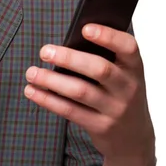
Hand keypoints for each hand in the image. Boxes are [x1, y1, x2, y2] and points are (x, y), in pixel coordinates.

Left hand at [24, 24, 155, 165]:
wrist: (133, 137)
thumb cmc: (119, 91)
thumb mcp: (122, 73)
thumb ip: (103, 54)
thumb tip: (69, 37)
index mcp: (133, 67)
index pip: (128, 47)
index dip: (108, 36)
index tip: (84, 28)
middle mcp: (128, 88)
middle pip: (99, 69)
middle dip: (69, 58)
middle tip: (44, 51)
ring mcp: (115, 109)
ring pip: (81, 91)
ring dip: (52, 80)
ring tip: (32, 72)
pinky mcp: (100, 126)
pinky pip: (71, 111)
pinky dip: (48, 100)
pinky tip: (32, 91)